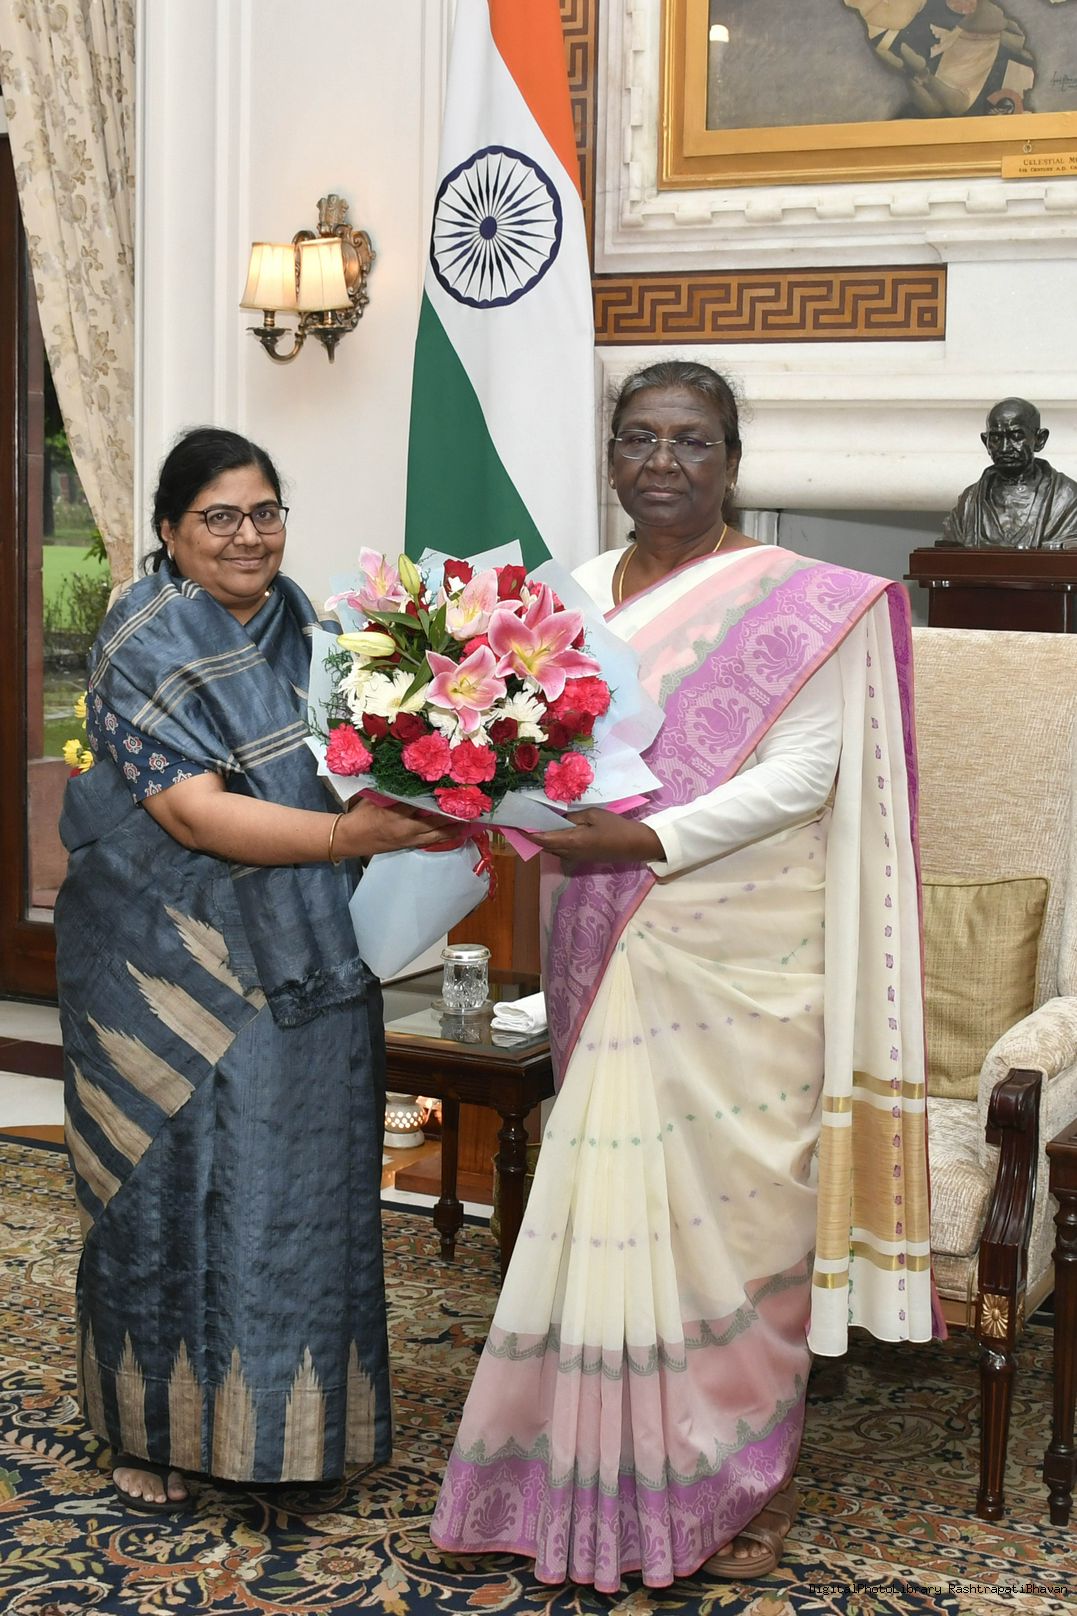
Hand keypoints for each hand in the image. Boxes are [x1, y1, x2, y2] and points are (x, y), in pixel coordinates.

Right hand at [335, 799, 459, 857]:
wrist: (348, 839)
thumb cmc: (360, 815)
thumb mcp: (376, 798)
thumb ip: (394, 791)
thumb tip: (412, 779)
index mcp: (397, 814)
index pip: (423, 803)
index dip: (439, 796)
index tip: (454, 788)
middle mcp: (407, 828)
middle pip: (437, 821)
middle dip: (453, 814)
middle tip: (470, 805)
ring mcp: (409, 839)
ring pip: (438, 835)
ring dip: (454, 828)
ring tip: (470, 820)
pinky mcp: (408, 846)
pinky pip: (431, 842)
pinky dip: (444, 836)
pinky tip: (456, 832)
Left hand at [527, 807, 663, 865]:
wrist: (635, 846)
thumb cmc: (616, 828)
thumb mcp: (593, 815)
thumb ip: (572, 818)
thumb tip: (558, 819)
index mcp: (571, 841)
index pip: (542, 838)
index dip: (527, 833)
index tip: (515, 824)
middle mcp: (569, 853)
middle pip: (544, 846)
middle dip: (531, 836)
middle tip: (521, 821)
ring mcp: (575, 858)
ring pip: (552, 850)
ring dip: (542, 840)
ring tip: (533, 825)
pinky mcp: (581, 858)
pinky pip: (561, 851)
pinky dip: (552, 843)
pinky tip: (553, 832)